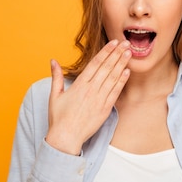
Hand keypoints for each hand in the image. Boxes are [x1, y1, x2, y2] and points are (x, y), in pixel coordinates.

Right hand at [45, 40, 131, 154]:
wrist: (66, 137)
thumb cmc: (59, 118)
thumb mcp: (54, 95)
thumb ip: (56, 77)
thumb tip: (53, 61)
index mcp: (79, 85)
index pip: (95, 63)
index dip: (106, 52)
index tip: (113, 43)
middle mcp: (91, 90)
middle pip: (106, 68)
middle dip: (117, 54)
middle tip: (126, 43)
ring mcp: (99, 99)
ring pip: (113, 78)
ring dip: (121, 64)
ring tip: (129, 53)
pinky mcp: (105, 109)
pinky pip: (115, 93)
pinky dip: (121, 82)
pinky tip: (127, 72)